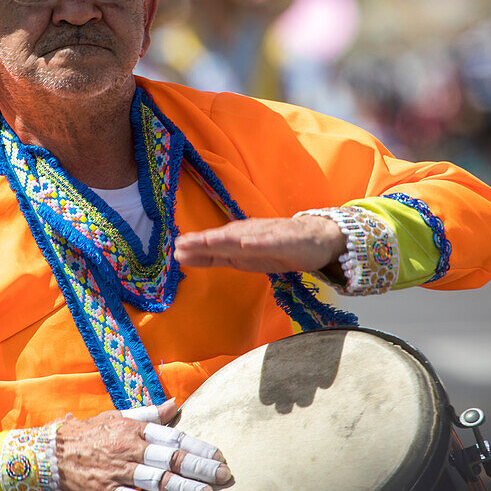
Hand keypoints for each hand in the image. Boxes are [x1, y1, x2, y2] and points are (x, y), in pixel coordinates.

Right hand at [56, 399, 231, 490]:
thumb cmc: (88, 434)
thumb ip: (148, 413)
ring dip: (184, 488)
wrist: (51, 454)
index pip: (174, 437)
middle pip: (172, 458)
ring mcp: (120, 471)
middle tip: (224, 475)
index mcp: (136, 430)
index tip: (219, 455)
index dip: (198, 447)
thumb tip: (174, 404)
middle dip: (200, 468)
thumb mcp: (118, 417)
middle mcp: (132, 449)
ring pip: (158, 479)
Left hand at [174, 216, 345, 273]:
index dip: (194, 247)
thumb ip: (212, 257)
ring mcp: (267, 236)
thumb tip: (180, 256)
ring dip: (225, 239)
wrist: (314, 239)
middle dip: (203, 241)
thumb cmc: (274, 247)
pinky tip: (247, 244)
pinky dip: (258, 243)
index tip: (175, 249)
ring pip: (243, 237)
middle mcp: (247, 234)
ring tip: (207, 241)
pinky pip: (270, 243)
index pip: (212, 244)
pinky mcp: (285, 241)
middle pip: (222, 238)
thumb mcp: (240, 256)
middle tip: (182, 243)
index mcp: (235, 239)